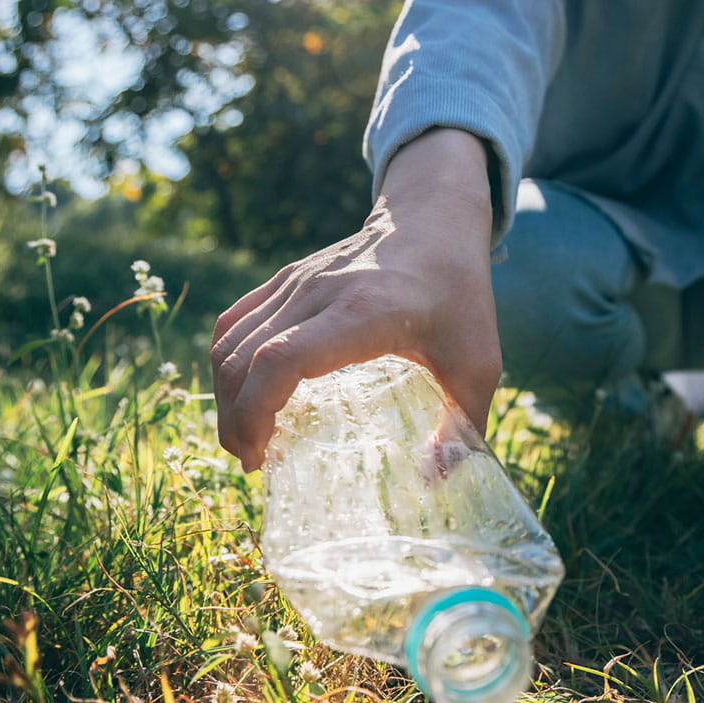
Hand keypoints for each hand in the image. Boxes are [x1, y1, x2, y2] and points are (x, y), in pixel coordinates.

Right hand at [211, 129, 501, 470]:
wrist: (434, 219)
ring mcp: (297, 281)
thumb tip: (435, 483)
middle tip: (251, 462)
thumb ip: (464, 428)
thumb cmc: (460, 296)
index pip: (281, 359)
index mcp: (363, 312)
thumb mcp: (479, 364)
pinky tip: (241, 395)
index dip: (255, 412)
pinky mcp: (286, 278)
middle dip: (233, 419)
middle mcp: (319, 292)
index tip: (260, 457)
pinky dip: (227, 362)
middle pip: (243, 357)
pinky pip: (234, 321)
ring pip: (230, 340)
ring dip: (225, 394)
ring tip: (243, 438)